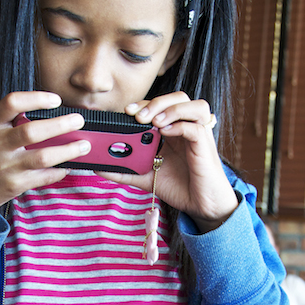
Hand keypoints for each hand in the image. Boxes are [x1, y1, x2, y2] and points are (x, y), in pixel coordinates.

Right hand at [0, 92, 90, 230]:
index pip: (12, 102)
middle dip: (60, 125)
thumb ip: (13, 121)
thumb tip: (54, 115)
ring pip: (42, 157)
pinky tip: (68, 166)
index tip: (56, 99)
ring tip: (84, 145)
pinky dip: (59, 171)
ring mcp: (5, 166)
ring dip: (67, 151)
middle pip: (32, 131)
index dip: (36, 98)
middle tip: (79, 120)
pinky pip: (43, 177)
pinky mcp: (14, 185)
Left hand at [101, 93, 237, 231]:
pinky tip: (166, 132)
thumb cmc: (180, 187)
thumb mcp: (145, 177)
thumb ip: (124, 171)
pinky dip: (181, 125)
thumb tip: (98, 168)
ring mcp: (199, 135)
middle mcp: (187, 128)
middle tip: (137, 116)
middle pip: (178, 97)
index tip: (127, 111)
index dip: (145, 103)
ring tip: (154, 122)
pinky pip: (196, 128)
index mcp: (173, 130)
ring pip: (194, 105)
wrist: (200, 206)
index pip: (161, 105)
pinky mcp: (205, 146)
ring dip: (172, 108)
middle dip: (156, 102)